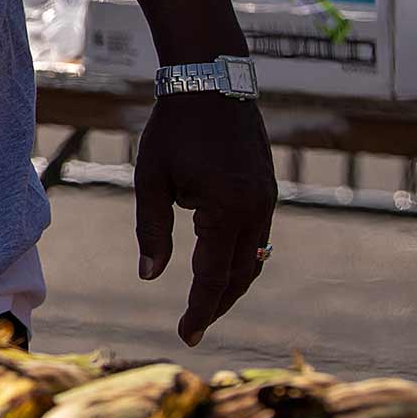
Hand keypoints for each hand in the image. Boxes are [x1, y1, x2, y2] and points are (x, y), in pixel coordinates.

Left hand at [133, 92, 275, 345]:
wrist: (211, 81)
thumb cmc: (173, 128)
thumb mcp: (151, 177)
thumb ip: (152, 229)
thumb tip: (149, 277)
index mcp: (226, 209)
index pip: (213, 275)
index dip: (199, 309)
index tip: (185, 336)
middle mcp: (255, 209)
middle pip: (240, 275)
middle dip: (217, 304)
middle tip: (193, 328)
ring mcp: (267, 200)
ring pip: (253, 258)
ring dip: (231, 284)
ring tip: (205, 304)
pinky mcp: (267, 190)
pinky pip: (257, 237)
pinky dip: (240, 258)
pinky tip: (221, 267)